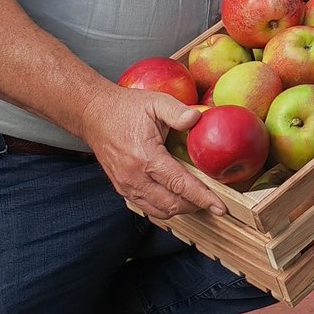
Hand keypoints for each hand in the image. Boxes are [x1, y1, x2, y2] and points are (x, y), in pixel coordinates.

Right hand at [79, 85, 227, 220]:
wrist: (93, 115)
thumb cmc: (125, 108)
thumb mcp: (155, 102)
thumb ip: (178, 111)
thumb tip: (198, 118)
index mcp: (146, 157)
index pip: (180, 185)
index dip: (203, 197)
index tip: (220, 207)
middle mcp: (134, 177)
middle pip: (172, 204)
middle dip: (196, 205)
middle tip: (213, 199)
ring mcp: (126, 185)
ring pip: (160, 211)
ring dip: (181, 208)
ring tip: (197, 199)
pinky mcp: (122, 188)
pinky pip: (148, 207)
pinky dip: (165, 207)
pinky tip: (177, 197)